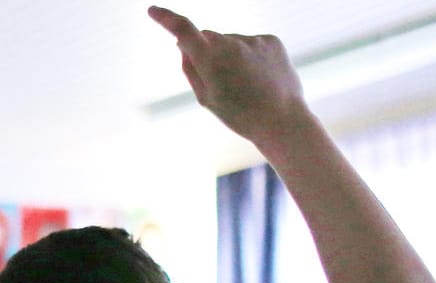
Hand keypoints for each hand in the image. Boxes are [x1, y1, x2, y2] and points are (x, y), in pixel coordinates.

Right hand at [148, 7, 307, 142]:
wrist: (282, 119)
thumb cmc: (239, 114)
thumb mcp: (206, 97)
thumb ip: (191, 69)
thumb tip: (183, 45)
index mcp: (210, 59)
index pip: (183, 30)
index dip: (166, 19)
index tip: (152, 10)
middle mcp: (231, 42)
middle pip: (208, 37)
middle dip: (207, 51)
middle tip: (219, 80)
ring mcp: (252, 39)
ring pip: (230, 41)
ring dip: (231, 56)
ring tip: (245, 83)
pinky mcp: (270, 40)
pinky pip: (251, 43)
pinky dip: (250, 55)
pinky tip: (260, 76)